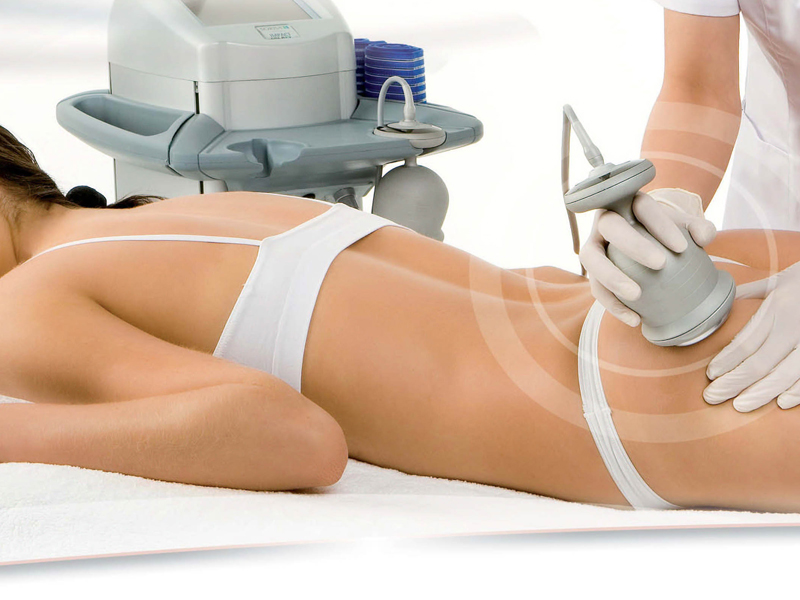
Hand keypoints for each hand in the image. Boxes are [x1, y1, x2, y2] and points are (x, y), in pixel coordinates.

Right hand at [580, 188, 716, 326]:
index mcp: (630, 203)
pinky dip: (613, 305)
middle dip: (633, 245)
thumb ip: (699, 228)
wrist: (644, 241)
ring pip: (591, 258)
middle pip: (611, 226)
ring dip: (611, 277)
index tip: (682, 247)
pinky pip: (596, 288)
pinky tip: (634, 319)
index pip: (642, 206)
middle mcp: (606, 221)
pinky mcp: (591, 272)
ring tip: (636, 295)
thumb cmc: (664, 232)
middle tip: (660, 264)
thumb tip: (704, 236)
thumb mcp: (683, 226)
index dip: (660, 224)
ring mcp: (593, 246)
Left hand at [704, 262, 799, 411]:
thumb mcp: (780, 279)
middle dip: (734, 382)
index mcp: (779, 306)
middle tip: (713, 396)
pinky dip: (798, 391)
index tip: (711, 374)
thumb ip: (752, 292)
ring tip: (740, 405)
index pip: (746, 341)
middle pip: (761, 362)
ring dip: (761, 392)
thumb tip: (722, 301)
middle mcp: (796, 324)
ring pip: (786, 373)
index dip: (726, 361)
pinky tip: (781, 402)